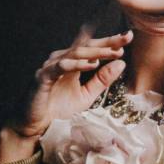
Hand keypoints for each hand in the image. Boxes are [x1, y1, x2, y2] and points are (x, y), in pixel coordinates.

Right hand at [5, 27, 133, 138]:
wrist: (35, 126)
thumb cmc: (58, 110)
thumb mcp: (87, 95)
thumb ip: (102, 80)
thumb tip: (121, 63)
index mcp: (72, 63)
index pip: (93, 49)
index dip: (110, 42)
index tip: (128, 37)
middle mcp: (61, 59)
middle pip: (86, 46)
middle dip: (107, 42)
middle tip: (126, 37)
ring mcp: (51, 66)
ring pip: (76, 54)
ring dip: (96, 52)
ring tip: (113, 52)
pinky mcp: (44, 76)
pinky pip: (62, 67)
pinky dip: (77, 64)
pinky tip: (91, 64)